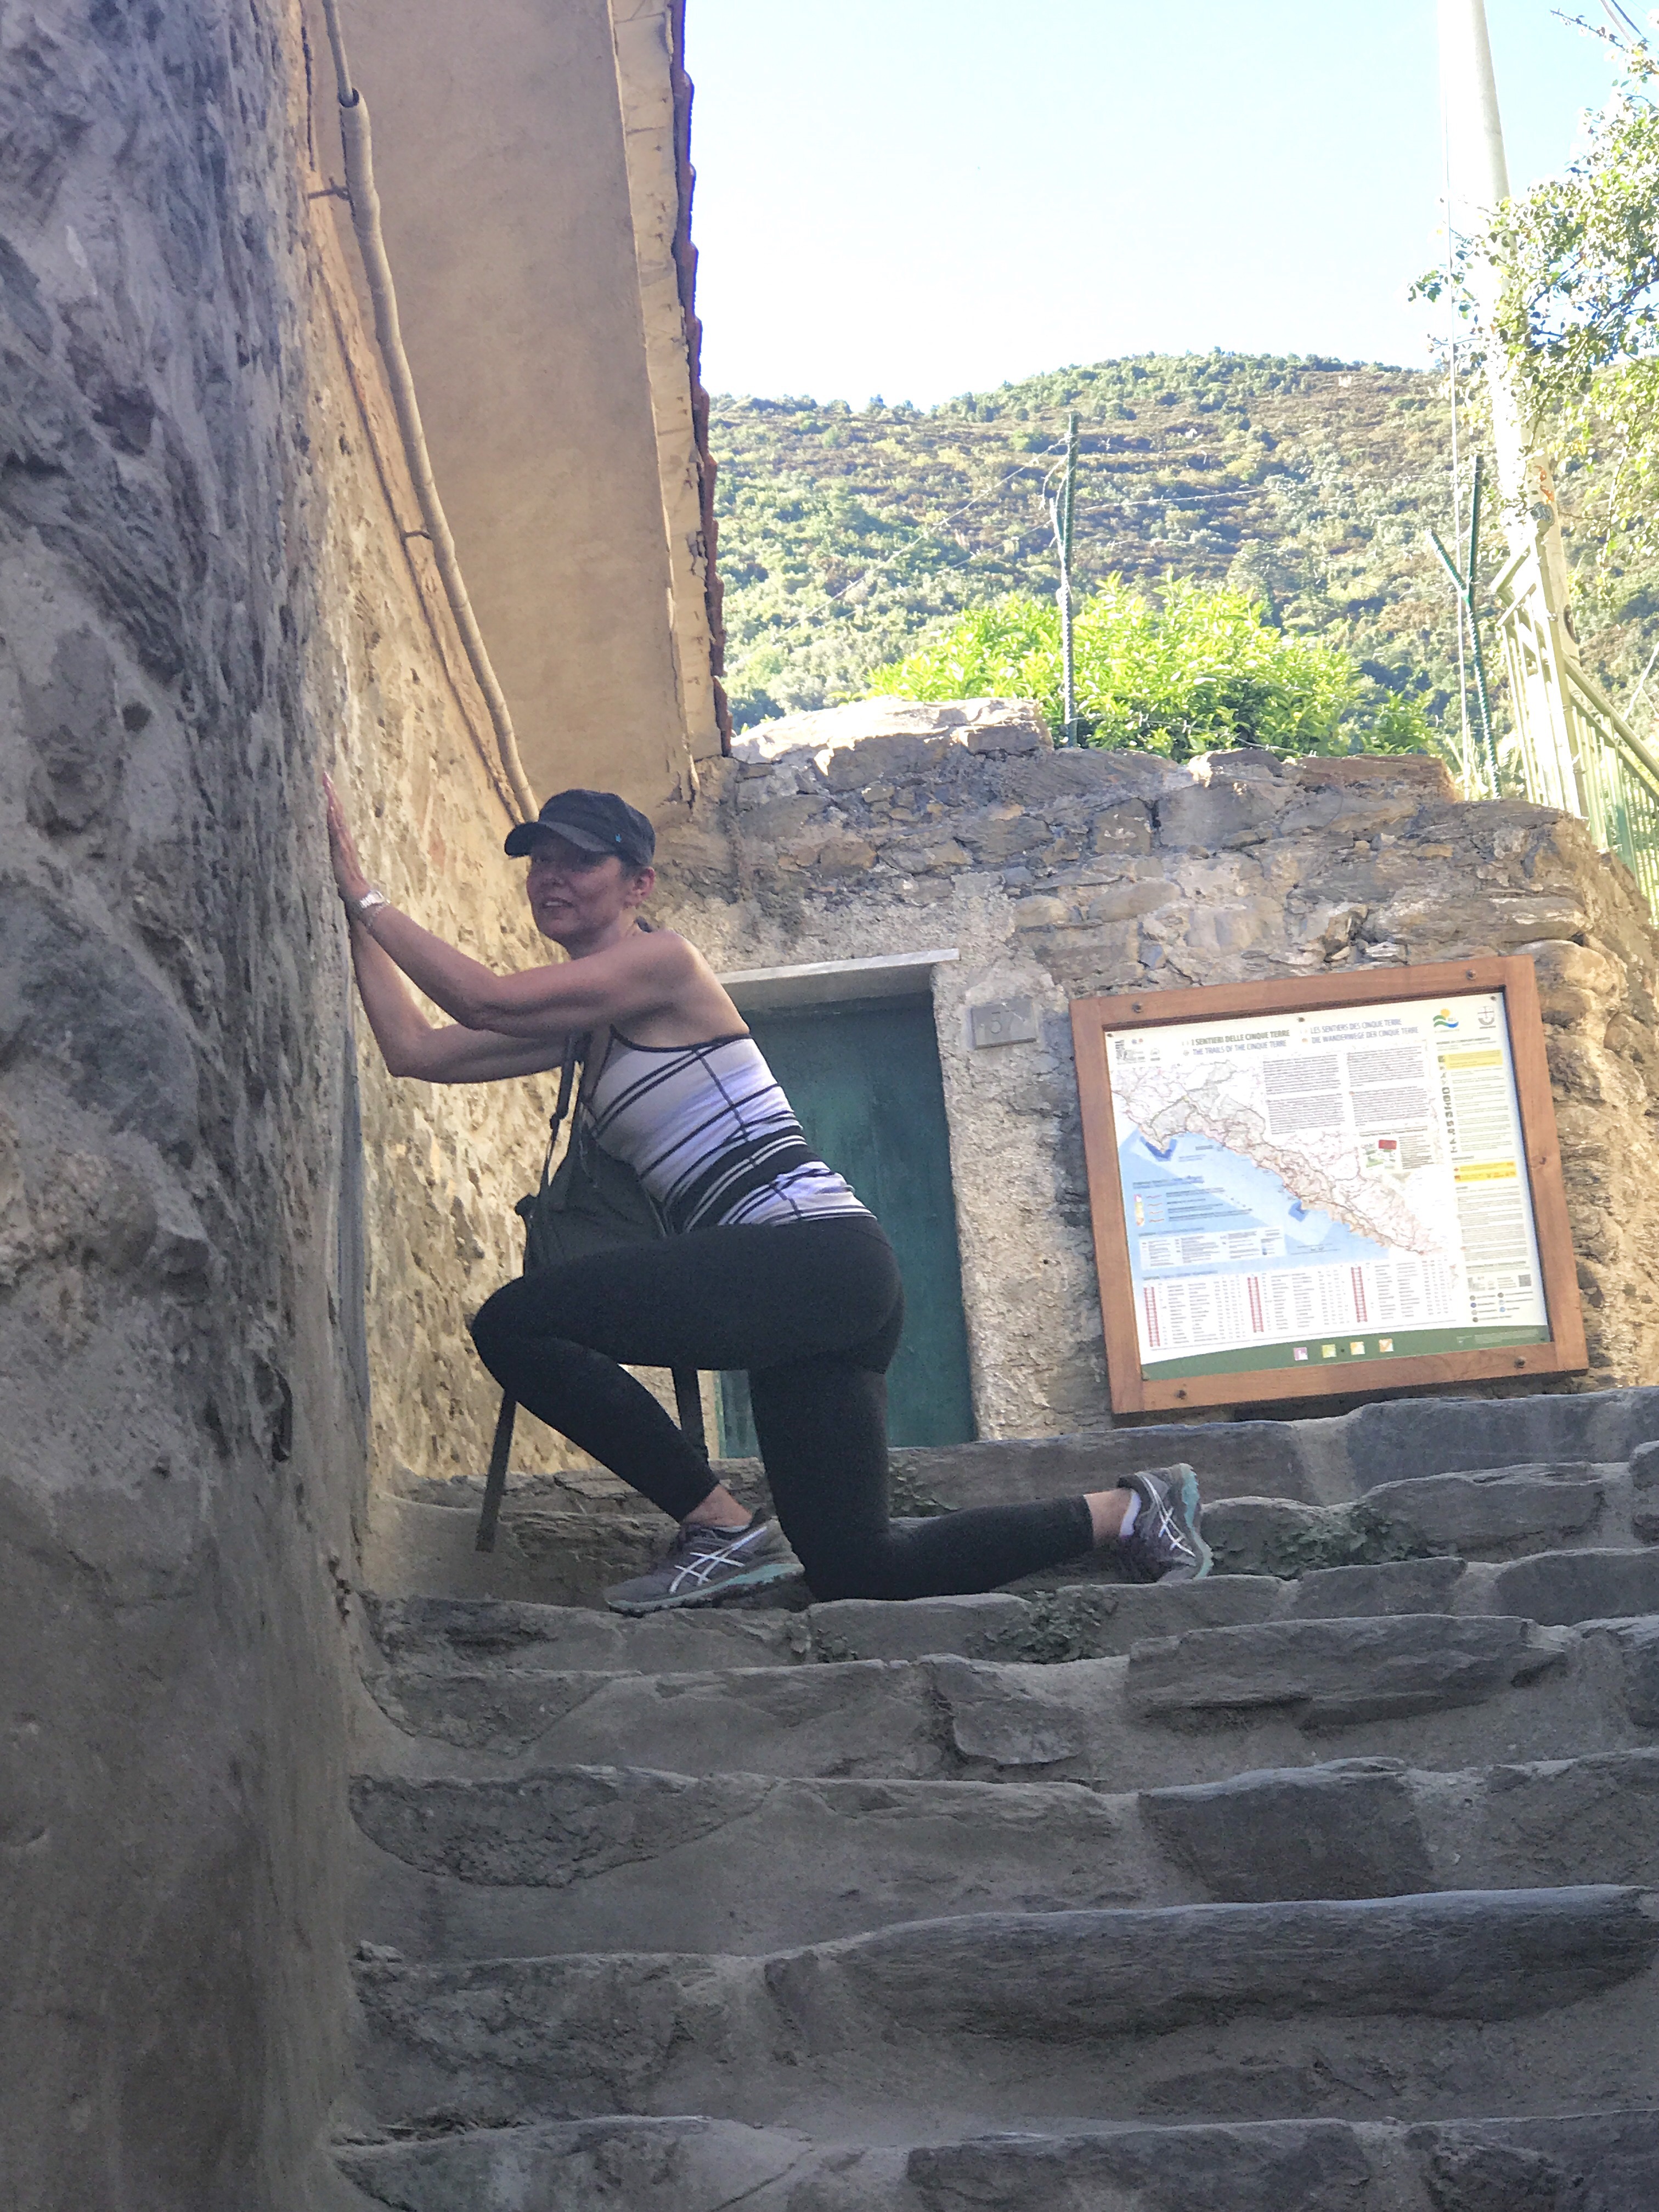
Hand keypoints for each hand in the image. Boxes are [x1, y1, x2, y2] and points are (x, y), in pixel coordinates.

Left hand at [324, 773, 370, 902]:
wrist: (358, 895)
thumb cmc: (348, 885)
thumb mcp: (336, 868)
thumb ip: (331, 858)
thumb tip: (323, 855)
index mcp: (342, 842)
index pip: (335, 817)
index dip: (330, 801)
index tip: (325, 785)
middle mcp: (343, 838)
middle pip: (336, 810)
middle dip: (330, 792)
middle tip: (324, 775)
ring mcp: (343, 841)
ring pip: (336, 815)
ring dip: (331, 798)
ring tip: (325, 782)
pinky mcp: (341, 847)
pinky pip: (336, 826)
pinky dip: (333, 814)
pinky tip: (328, 803)